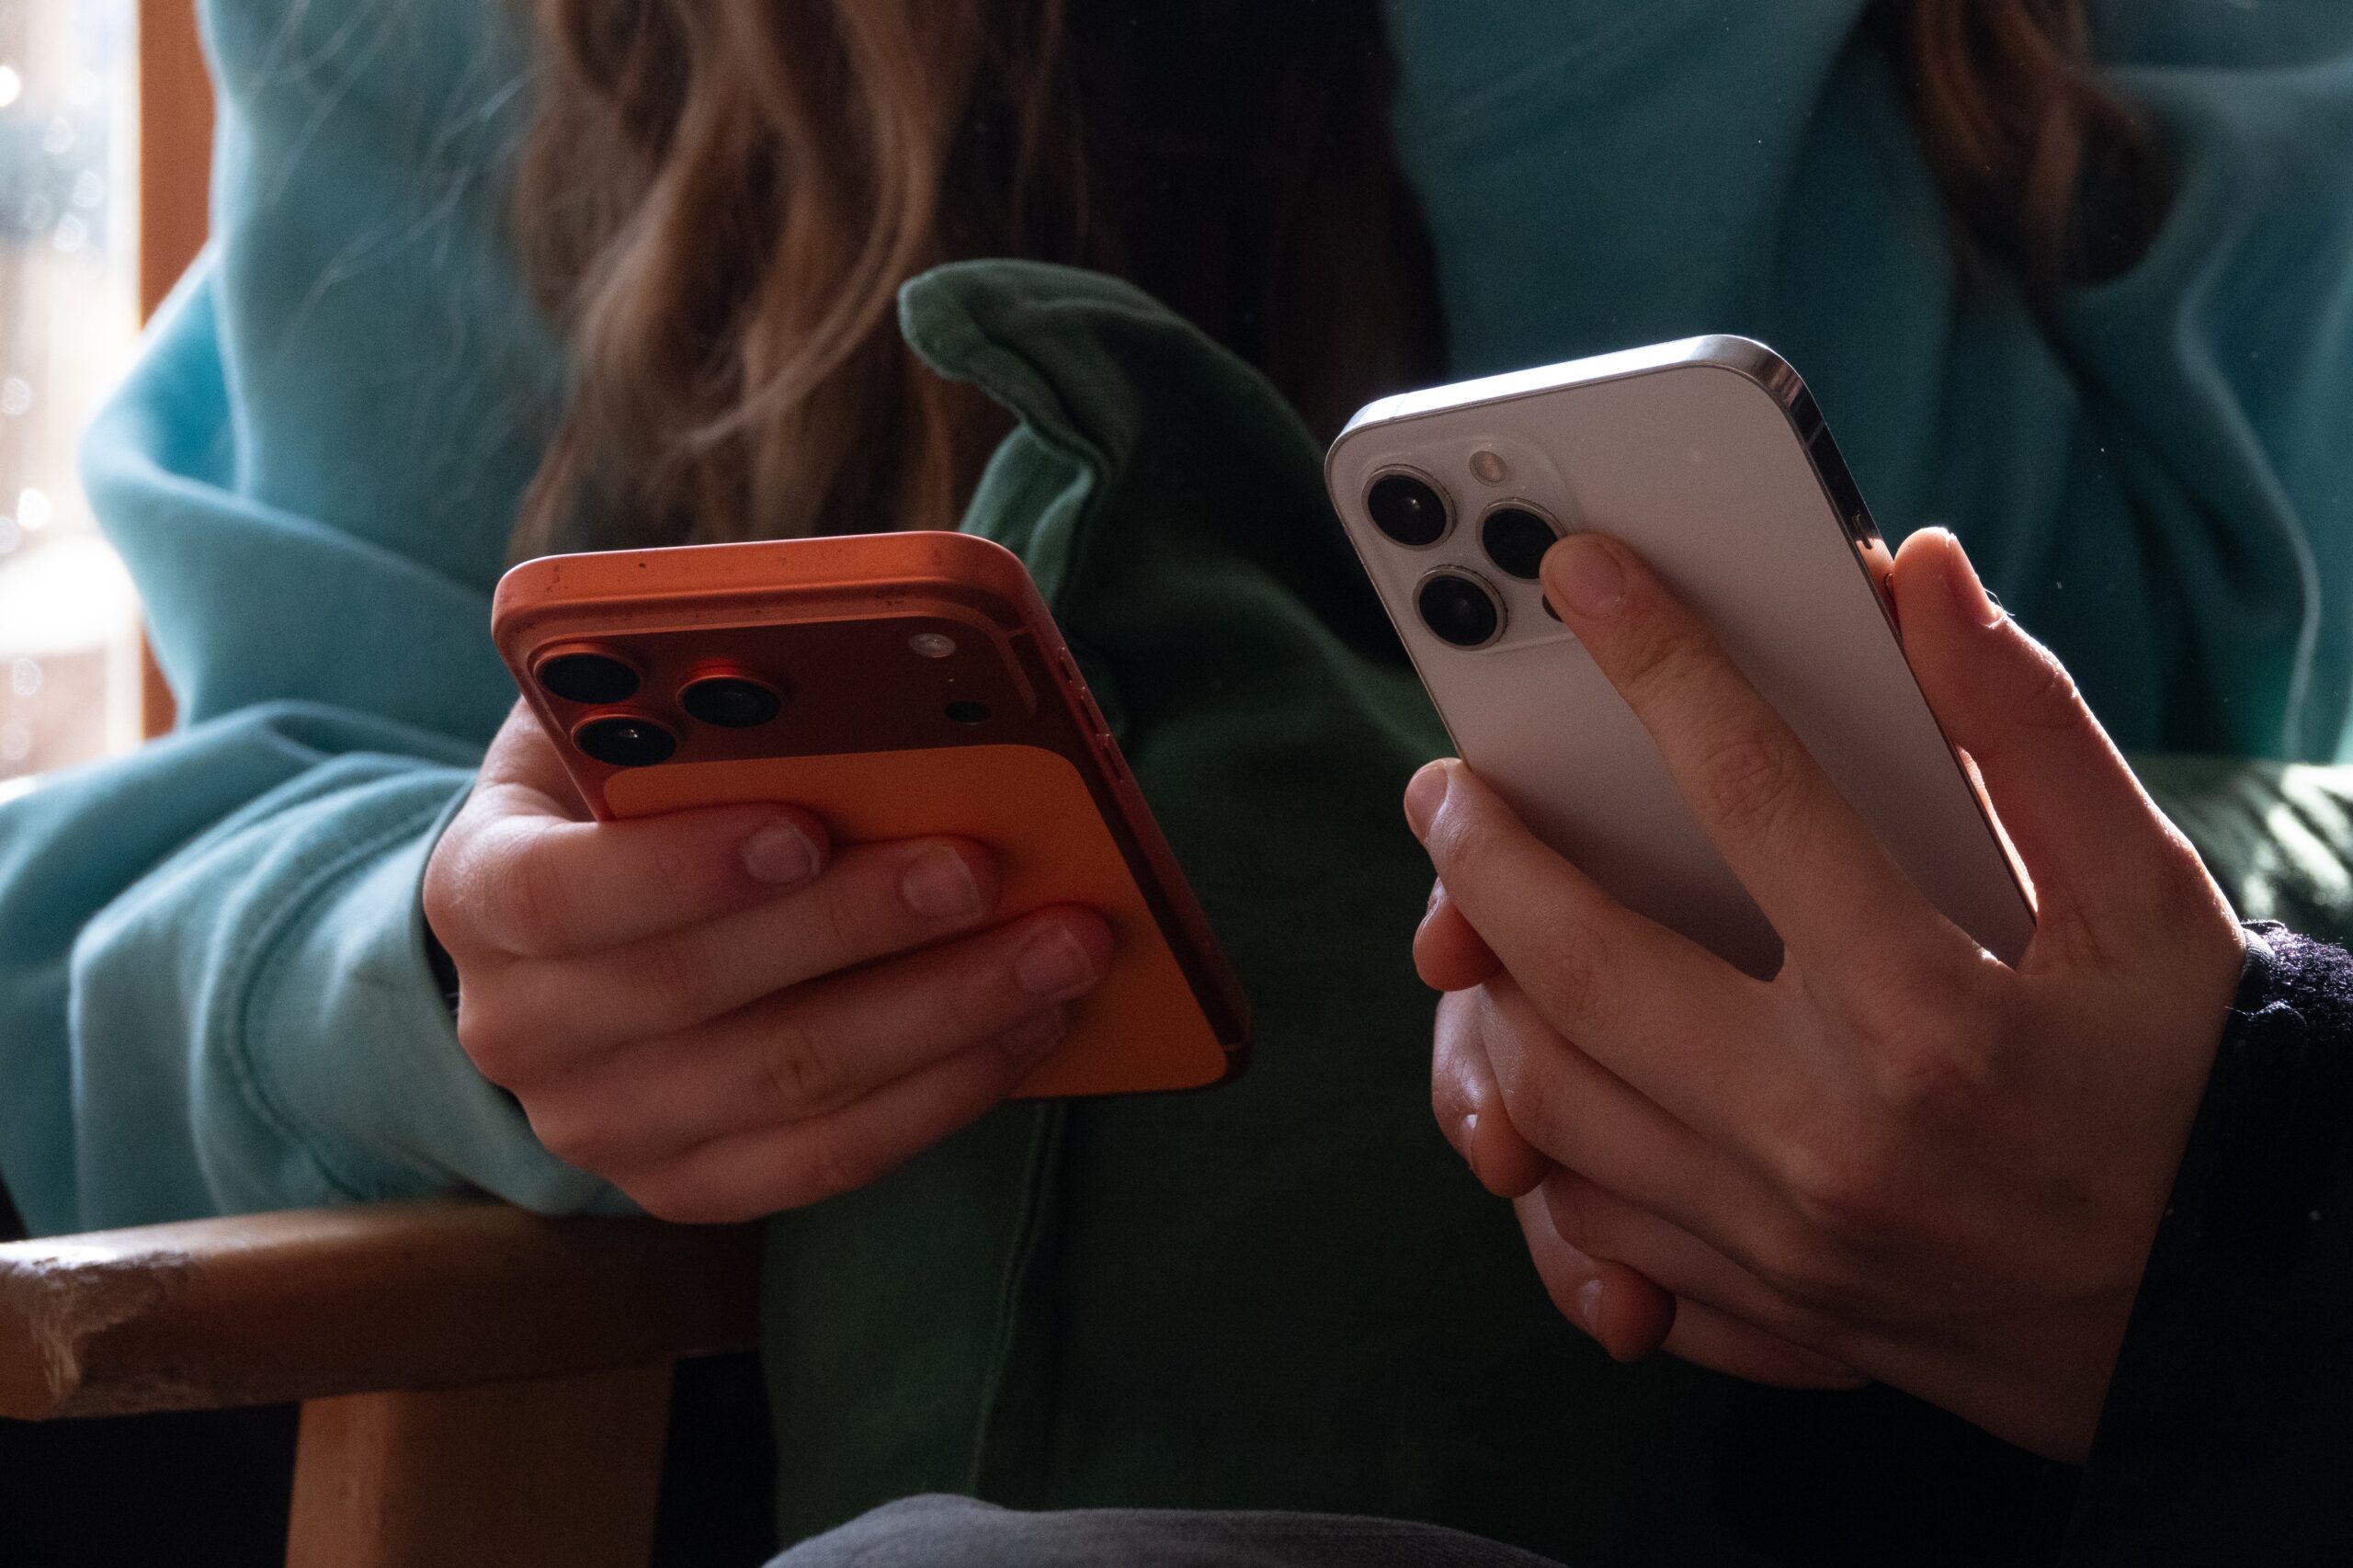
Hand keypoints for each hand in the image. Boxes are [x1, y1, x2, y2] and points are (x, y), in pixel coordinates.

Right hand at [424, 700, 1112, 1221]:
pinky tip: (1034, 1025)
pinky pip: (832, 1160)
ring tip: (1064, 946)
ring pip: (790, 1084)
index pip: (559, 894)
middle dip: (864, 928)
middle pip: (703, 995)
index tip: (804, 826)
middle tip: (989, 869)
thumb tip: (861, 679)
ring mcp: (604, 1128)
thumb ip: (689, 706)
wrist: (564, 938)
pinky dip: (946, 1092)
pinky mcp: (689, 1188)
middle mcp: (520, 1031)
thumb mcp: (618, 726)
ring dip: (947, 1014)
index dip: (680, 868)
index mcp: (482, 892)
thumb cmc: (620, 796)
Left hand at [1408, 527, 2244, 1460]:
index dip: (1659, 664)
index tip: (1587, 580)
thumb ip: (2027, 729)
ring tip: (1478, 921)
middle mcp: (1827, 1131)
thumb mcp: (2146, 892)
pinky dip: (1545, 1142)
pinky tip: (1546, 1066)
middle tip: (1443, 789)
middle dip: (1484, 858)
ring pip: (1555, 1105)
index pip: (1751, 793)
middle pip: (1581, 967)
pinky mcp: (1768, 1304)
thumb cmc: (2193, 1084)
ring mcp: (1780, 1236)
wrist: (2232, 1310)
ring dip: (1492, 996)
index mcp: (1927, 1011)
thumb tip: (1918, 578)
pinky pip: (1594, 1228)